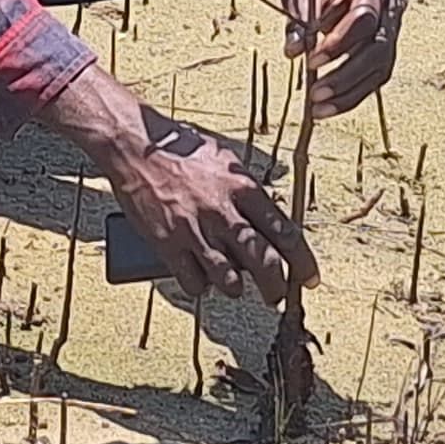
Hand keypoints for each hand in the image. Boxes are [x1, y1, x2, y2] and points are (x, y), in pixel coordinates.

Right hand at [48, 67, 314, 303]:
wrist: (135, 147)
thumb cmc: (181, 150)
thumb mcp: (226, 160)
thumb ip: (248, 190)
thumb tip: (270, 215)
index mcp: (243, 188)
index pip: (286, 233)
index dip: (302, 262)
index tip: (309, 278)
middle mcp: (223, 212)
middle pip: (263, 263)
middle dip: (276, 287)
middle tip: (277, 296)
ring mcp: (195, 231)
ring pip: (229, 279)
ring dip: (236, 288)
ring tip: (236, 287)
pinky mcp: (168, 244)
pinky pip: (193, 282)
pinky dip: (201, 287)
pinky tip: (202, 280)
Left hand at [282, 0, 403, 118]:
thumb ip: (300, 19)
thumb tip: (294, 51)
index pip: (365, 19)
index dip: (340, 43)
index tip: (311, 60)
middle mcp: (392, 7)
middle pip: (379, 49)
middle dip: (346, 75)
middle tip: (315, 94)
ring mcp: (393, 31)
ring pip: (380, 70)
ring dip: (348, 94)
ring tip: (318, 110)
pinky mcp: (385, 52)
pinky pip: (373, 79)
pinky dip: (350, 96)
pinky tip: (327, 108)